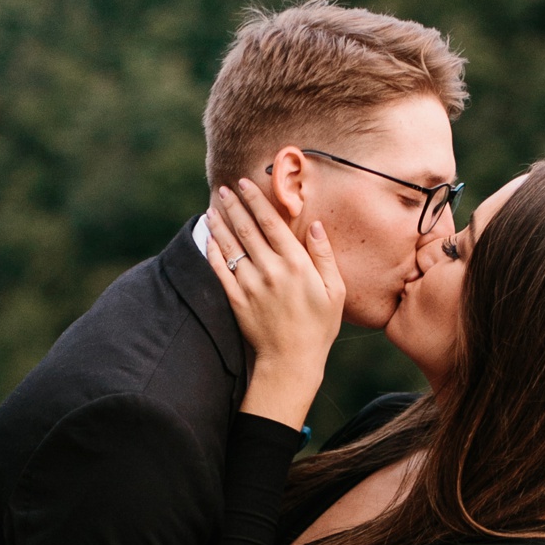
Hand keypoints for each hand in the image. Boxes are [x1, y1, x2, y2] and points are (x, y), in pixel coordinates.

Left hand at [206, 178, 345, 430]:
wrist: (292, 361)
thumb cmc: (319, 326)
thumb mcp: (335, 291)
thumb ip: (324, 256)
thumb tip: (316, 225)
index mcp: (296, 264)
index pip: (271, 223)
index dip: (256, 200)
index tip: (245, 184)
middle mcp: (271, 270)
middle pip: (247, 229)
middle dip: (234, 205)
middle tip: (224, 188)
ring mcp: (250, 285)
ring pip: (230, 245)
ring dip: (220, 223)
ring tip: (214, 206)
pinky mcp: (236, 299)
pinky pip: (220, 269)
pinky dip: (213, 250)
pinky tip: (210, 237)